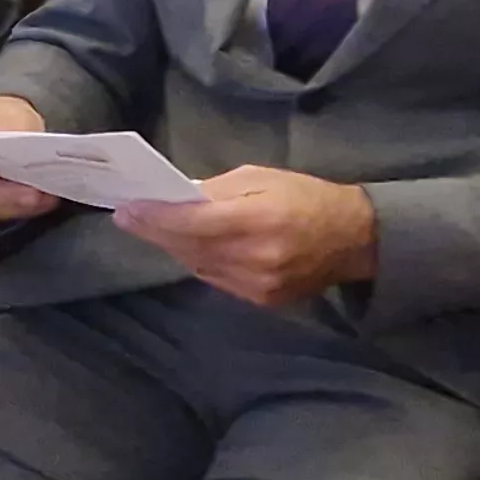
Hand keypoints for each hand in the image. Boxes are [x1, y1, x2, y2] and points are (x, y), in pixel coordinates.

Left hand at [113, 165, 378, 309]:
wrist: (354, 239)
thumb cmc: (306, 197)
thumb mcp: (261, 178)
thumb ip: (216, 190)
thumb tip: (173, 199)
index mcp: (260, 220)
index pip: (192, 223)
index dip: (155, 218)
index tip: (126, 210)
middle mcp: (257, 258)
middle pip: (189, 247)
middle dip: (156, 231)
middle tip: (130, 216)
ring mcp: (259, 284)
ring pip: (198, 265)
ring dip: (174, 246)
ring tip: (156, 228)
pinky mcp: (262, 301)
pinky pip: (215, 279)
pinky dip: (199, 261)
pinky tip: (191, 246)